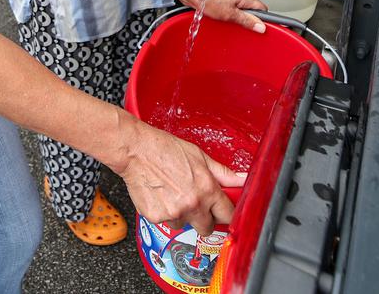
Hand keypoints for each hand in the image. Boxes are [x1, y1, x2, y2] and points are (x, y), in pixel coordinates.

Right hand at [115, 119, 244, 232]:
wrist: (136, 150)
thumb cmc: (165, 149)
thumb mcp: (200, 157)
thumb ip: (223, 174)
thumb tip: (242, 180)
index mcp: (207, 189)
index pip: (228, 215)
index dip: (226, 214)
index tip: (222, 213)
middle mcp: (192, 204)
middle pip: (207, 228)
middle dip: (204, 219)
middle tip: (196, 204)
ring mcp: (174, 213)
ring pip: (184, 225)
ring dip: (181, 215)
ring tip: (172, 194)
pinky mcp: (156, 217)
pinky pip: (165, 222)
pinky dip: (164, 212)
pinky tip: (161, 196)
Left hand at [191, 0, 267, 31]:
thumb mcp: (230, 14)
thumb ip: (246, 20)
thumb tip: (260, 26)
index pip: (262, 8)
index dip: (263, 19)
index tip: (261, 28)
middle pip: (251, 9)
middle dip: (248, 19)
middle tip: (242, 27)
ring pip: (240, 9)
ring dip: (237, 17)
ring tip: (229, 21)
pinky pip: (230, 7)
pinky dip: (228, 13)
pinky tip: (222, 18)